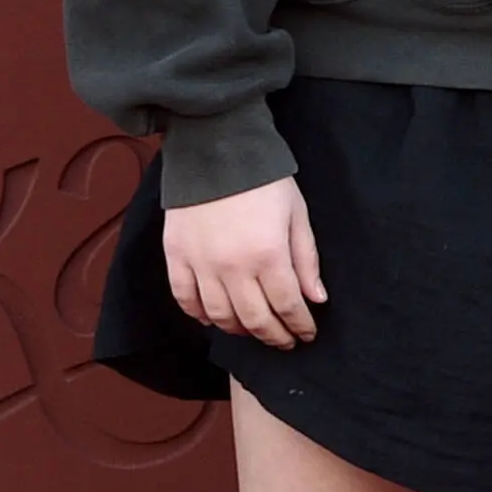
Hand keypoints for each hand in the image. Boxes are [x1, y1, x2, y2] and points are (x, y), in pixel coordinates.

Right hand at [162, 175, 324, 346]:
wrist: (216, 150)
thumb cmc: (264, 181)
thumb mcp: (297, 214)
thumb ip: (306, 259)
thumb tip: (316, 298)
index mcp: (268, 255)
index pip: (287, 306)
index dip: (300, 325)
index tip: (307, 334)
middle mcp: (232, 267)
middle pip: (254, 319)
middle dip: (274, 336)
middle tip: (285, 341)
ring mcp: (200, 263)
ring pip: (219, 315)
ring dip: (239, 330)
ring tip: (253, 331)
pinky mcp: (175, 255)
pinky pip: (184, 298)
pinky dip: (199, 315)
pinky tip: (213, 319)